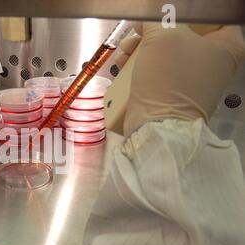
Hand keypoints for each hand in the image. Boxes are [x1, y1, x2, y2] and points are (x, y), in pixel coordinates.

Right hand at [114, 23, 244, 135]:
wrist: (156, 125)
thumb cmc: (168, 79)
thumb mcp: (163, 36)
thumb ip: (157, 19)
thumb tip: (149, 18)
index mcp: (227, 46)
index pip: (210, 17)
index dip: (183, 14)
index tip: (161, 17)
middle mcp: (213, 63)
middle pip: (181, 33)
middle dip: (152, 31)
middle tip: (136, 31)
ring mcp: (192, 80)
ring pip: (164, 53)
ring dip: (139, 48)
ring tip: (124, 51)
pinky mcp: (172, 94)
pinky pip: (156, 71)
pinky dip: (140, 66)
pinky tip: (123, 64)